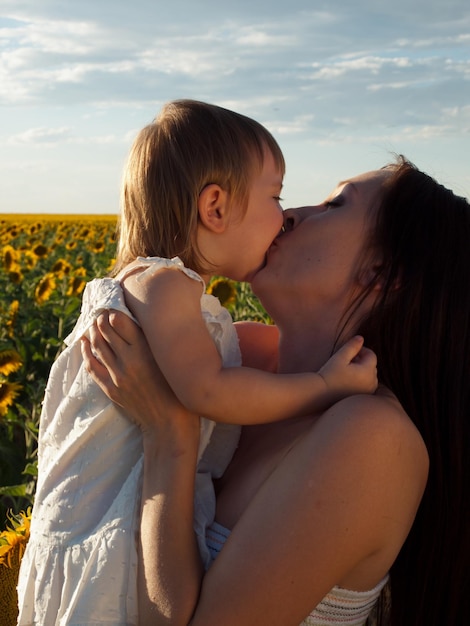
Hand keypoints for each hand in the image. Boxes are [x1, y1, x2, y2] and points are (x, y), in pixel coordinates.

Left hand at [81, 310, 197, 439]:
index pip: (120, 320)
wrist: (170, 423)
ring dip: (93, 331)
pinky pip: (92, 366)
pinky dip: (86, 352)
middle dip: (102, 318)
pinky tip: (85, 343)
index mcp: (147, 350)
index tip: (115, 307)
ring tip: (95, 323)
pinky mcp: (111, 389)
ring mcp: (118, 376)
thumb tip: (146, 321)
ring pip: (97, 346)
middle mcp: (129, 361)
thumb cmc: (179, 389)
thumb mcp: (173, 360)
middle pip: (106, 330)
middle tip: (102, 312)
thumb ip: (159, 341)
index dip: (114, 311)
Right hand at [318, 336, 377, 402]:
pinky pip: (367, 385)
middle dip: (362, 360)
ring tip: (347, 370)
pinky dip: (361, 380)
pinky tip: (348, 380)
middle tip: (347, 360)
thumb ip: (352, 346)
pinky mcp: (363, 397)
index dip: (361, 350)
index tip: (349, 352)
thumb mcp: (340, 357)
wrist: (322, 394)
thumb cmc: (330, 375)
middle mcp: (372, 382)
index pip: (371, 355)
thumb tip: (361, 338)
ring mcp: (369, 391)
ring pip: (370, 375)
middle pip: (371, 365)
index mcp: (367, 371)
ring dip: (362, 370)